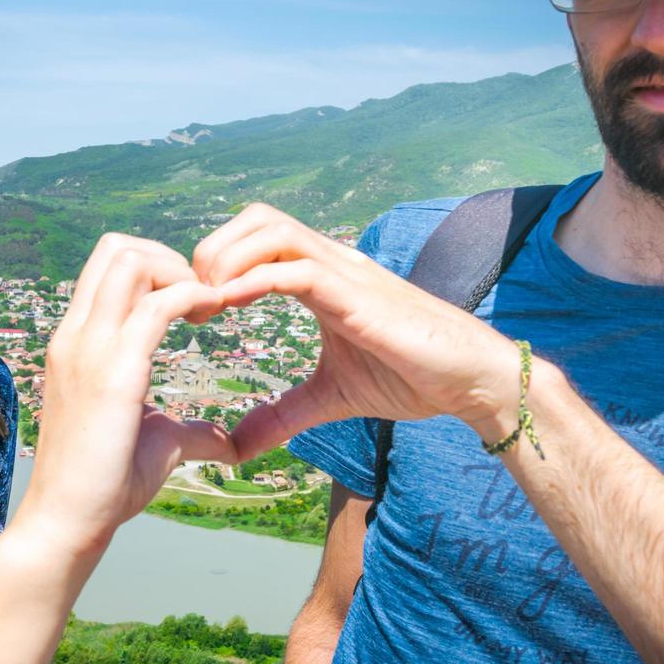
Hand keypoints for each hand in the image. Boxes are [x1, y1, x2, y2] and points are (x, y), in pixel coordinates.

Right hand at [21, 234, 236, 558]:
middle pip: (117, 247)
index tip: (191, 305)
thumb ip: (188, 432)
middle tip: (203, 299)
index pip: (108, 267)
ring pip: (132, 261)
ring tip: (208, 306)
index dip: (156, 269)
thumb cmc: (103, 487)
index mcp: (78, 343)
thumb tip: (227, 442)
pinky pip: (157, 306)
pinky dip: (192, 298)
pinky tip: (213, 318)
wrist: (67, 523)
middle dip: (170, 258)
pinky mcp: (113, 372)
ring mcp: (89, 349)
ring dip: (180, 272)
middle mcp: (77, 335)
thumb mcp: (155, 443)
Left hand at [191, 204, 522, 460]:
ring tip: (207, 302)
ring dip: (228, 258)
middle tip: (194, 299)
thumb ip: (283, 414)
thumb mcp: (330, 397)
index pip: (257, 236)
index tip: (194, 306)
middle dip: (213, 248)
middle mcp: (331, 262)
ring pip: (273, 229)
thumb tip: (238, 447)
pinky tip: (231, 305)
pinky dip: (256, 279)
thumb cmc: (411, 378)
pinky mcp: (358, 294)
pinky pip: (297, 270)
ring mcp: (346, 272)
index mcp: (321, 276)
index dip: (217, 259)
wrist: (470, 382)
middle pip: (258, 216)